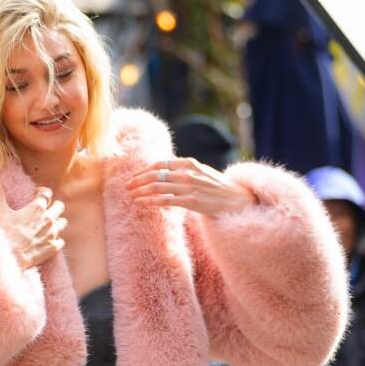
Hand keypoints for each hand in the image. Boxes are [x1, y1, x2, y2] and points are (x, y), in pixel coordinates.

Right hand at [0, 186, 67, 270]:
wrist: (8, 256)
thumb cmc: (4, 233)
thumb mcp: (0, 211)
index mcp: (37, 208)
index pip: (48, 193)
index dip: (42, 193)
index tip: (36, 196)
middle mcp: (48, 219)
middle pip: (60, 206)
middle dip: (53, 206)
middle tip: (44, 211)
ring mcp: (52, 233)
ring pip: (63, 222)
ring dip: (56, 223)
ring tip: (46, 226)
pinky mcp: (53, 247)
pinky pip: (61, 240)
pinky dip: (55, 240)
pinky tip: (46, 241)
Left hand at [130, 158, 257, 216]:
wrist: (237, 198)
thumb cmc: (218, 186)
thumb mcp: (202, 171)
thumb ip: (185, 169)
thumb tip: (167, 171)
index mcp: (189, 163)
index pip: (160, 164)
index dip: (144, 170)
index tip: (135, 177)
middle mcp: (188, 173)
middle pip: (155, 175)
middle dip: (138, 181)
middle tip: (127, 186)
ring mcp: (190, 187)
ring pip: (158, 187)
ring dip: (141, 191)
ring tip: (131, 195)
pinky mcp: (192, 201)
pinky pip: (166, 201)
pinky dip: (150, 201)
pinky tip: (140, 203)